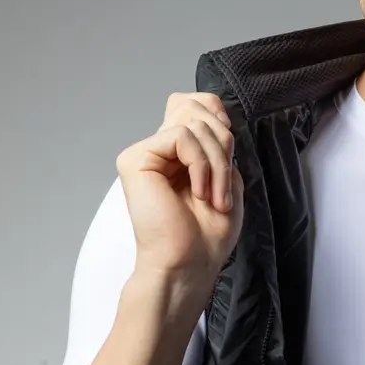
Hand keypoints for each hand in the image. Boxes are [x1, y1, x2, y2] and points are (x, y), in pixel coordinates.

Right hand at [116, 92, 243, 290]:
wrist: (190, 263)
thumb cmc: (208, 232)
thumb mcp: (226, 176)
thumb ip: (217, 141)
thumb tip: (213, 111)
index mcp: (179, 151)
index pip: (195, 101)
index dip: (217, 113)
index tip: (229, 151)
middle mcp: (159, 148)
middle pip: (198, 108)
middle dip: (223, 144)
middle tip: (223, 184)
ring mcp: (145, 153)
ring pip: (195, 124)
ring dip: (218, 163)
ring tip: (215, 197)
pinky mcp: (135, 159)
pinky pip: (181, 137)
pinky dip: (202, 165)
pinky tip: (199, 193)